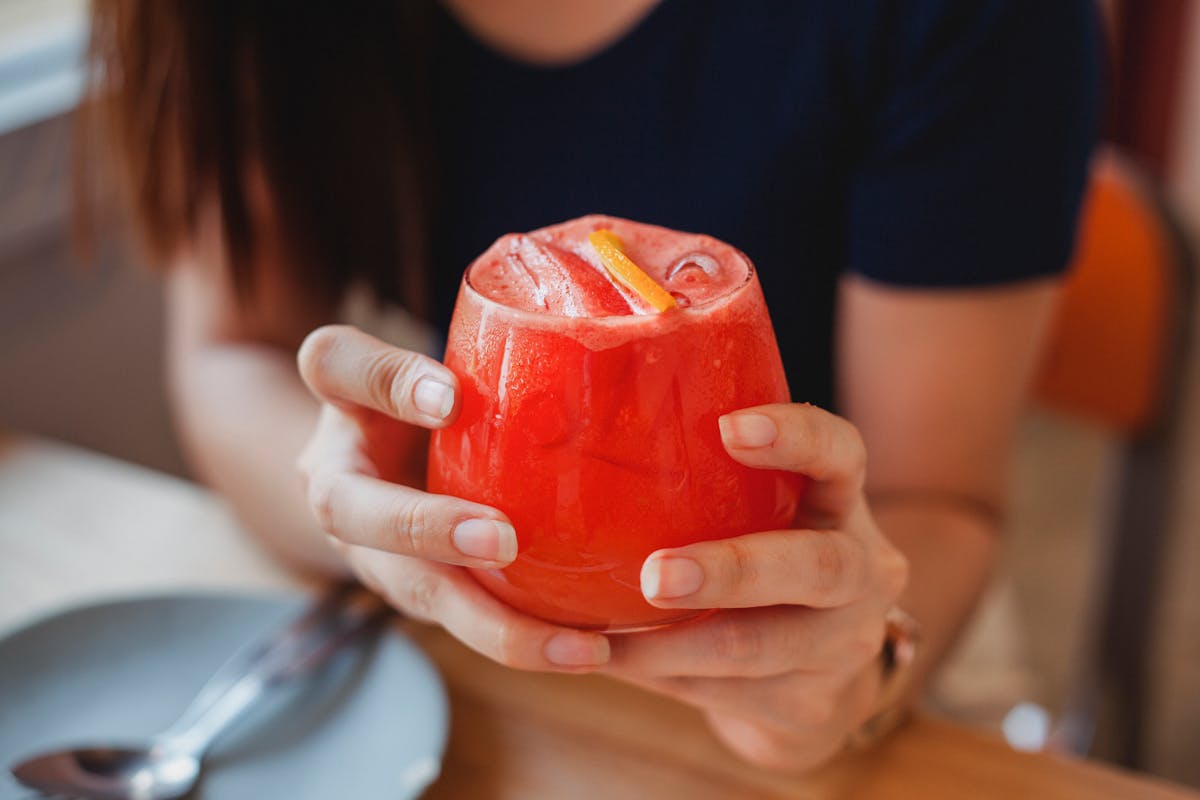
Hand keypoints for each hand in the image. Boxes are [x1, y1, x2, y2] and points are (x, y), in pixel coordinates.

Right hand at [295, 324, 610, 669]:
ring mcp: (380, 554)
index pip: (337, 368)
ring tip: (578, 647)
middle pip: (361, 515)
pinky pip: (471, 620)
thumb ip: (452, 355)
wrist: (383, 470)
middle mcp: (344, 491)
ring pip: (423, 596)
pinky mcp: (427, 593)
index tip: (447, 394)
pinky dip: (527, 639)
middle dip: (428, 531)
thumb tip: (523, 358)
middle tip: (500, 540)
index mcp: (342, 404)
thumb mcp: (428, 364)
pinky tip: (592, 650)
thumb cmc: (420, 403)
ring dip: (496, 626)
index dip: (388, 381)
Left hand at [601, 404, 908, 771]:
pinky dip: (656, 675)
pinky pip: (722, 693)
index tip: (730, 428)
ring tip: (598, 637)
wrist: (821, 681)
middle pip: (816, 568)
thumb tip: (581, 434)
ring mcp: (845, 648)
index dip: (797, 437)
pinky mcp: (809, 709)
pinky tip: (606, 660)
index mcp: (842, 505)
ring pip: (757, 647)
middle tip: (657, 574)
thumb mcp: (764, 514)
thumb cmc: (764, 560)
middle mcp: (863, 574)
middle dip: (732, 571)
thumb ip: (711, 479)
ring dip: (668, 643)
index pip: (842, 455)